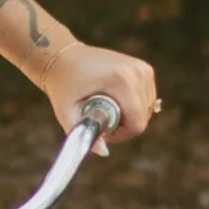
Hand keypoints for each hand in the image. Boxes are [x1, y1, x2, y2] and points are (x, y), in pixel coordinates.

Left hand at [36, 39, 159, 145]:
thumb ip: (81, 133)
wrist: (62, 56)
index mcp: (121, 80)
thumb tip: (103, 152)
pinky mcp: (144, 68)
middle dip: (124, 125)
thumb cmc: (62, 84)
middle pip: (143, 116)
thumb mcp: (66, 111)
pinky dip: (134, 105)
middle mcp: (137, 72)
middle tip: (100, 120)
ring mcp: (142, 68)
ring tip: (106, 109)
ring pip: (147, 108)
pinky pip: (146, 98)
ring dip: (130, 115)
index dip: (121, 135)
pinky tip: (115, 101)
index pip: (137, 121)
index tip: (103, 132)